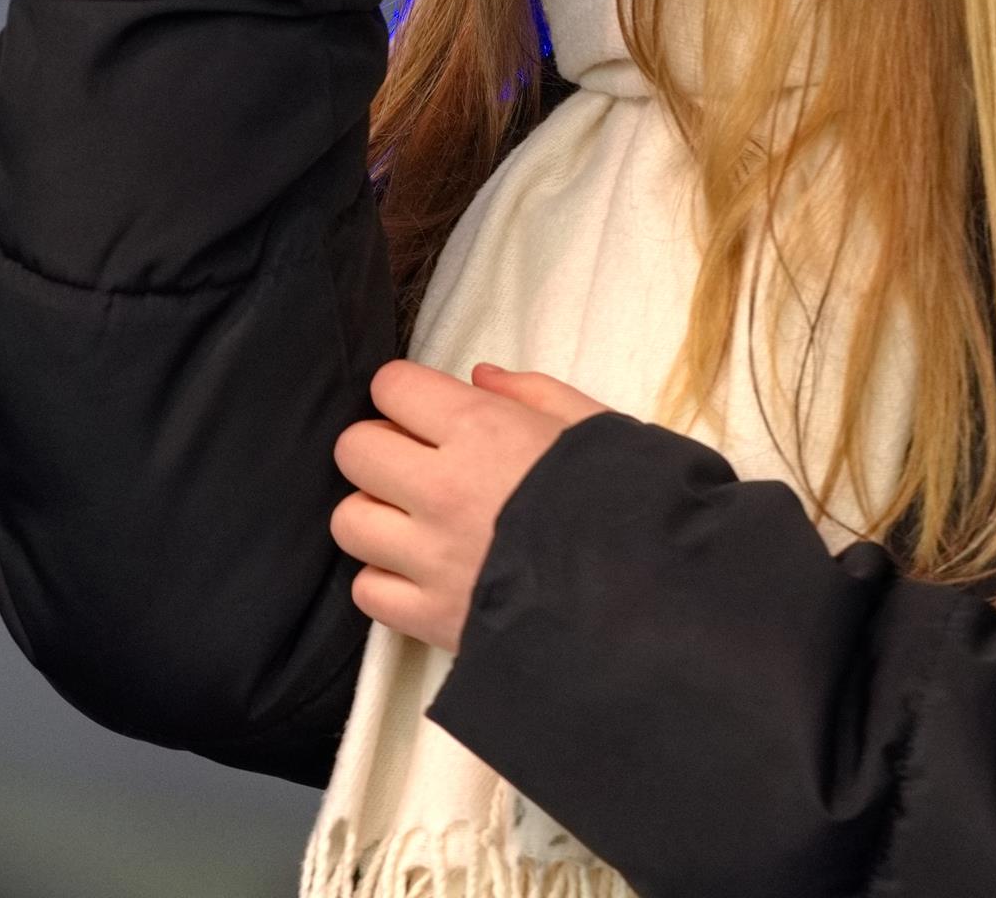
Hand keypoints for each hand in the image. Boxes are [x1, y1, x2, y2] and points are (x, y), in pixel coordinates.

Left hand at [330, 359, 612, 655]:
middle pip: (355, 450)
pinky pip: (367, 591)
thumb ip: (531, 392)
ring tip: (415, 522)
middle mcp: (440, 489)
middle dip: (381, 447)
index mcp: (479, 429)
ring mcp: (430, 558)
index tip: (428, 410)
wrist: (646, 602)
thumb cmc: (625, 500)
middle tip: (417, 462)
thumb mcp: (592, 426)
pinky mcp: (430, 619)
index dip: (407, 394)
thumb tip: (477, 376)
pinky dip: (387, 581)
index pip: (391, 387)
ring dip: (376, 516)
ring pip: (349, 521)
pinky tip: (423, 573)